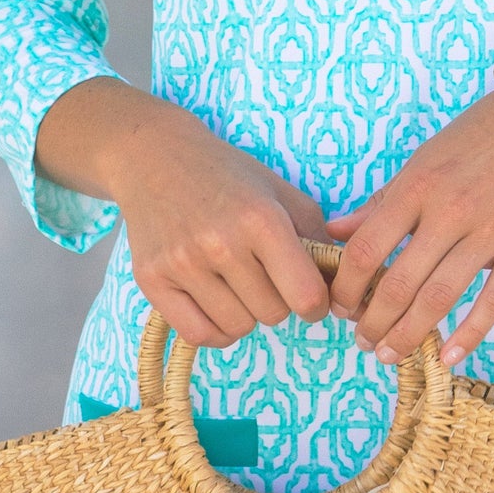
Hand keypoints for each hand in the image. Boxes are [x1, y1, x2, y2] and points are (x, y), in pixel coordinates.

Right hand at [36, 80, 332, 349]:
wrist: (156, 158)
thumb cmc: (228, 176)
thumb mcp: (280, 192)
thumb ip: (315, 236)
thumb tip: (341, 282)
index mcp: (261, 219)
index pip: (306, 296)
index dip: (316, 304)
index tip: (310, 297)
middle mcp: (221, 243)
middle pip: (273, 315)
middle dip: (277, 302)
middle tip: (264, 277)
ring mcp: (182, 263)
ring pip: (237, 328)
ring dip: (245, 314)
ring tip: (237, 284)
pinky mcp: (152, 280)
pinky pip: (198, 334)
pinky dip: (215, 330)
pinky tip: (217, 304)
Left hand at [326, 87, 493, 370]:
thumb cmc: (481, 137)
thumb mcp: (424, 158)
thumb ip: (382, 200)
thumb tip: (337, 231)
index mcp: (418, 186)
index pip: (368, 248)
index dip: (347, 286)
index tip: (339, 306)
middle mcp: (450, 211)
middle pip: (399, 282)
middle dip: (374, 321)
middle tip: (363, 342)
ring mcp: (490, 232)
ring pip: (440, 297)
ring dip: (409, 334)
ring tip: (390, 354)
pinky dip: (469, 333)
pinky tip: (448, 356)